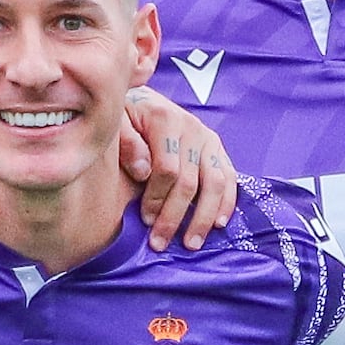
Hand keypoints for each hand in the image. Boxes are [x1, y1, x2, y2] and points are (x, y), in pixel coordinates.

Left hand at [120, 89, 239, 245]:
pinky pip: (229, 178)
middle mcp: (191, 127)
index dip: (156, 198)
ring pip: (214, 183)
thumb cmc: (124, 117)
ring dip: (203, 217)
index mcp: (164, 118)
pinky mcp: (216, 148)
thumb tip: (142, 171)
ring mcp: (207, 138)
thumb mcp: (115, 122)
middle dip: (174, 216)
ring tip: (191, 243)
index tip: (145, 220)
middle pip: (190, 181)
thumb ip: (125, 142)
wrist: (140, 101)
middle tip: (160, 243)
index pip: (166, 169)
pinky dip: (226, 203)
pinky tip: (219, 224)